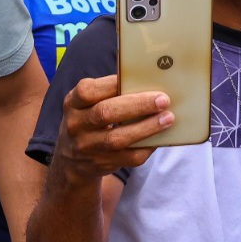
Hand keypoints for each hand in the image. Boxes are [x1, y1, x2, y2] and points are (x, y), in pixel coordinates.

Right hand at [50, 75, 169, 181]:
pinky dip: (147, 146)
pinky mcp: (101, 164)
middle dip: (137, 105)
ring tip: (168, 118)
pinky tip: (160, 137)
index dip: (113, 84)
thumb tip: (146, 84)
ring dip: (146, 127)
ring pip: (118, 138)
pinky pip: (129, 157)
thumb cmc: (88, 121)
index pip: (88, 91)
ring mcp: (87, 147)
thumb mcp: (86, 105)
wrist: (72, 159)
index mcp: (72, 104)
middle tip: (162, 100)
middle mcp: (75, 125)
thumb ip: (107, 94)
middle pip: (105, 113)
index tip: (140, 78)